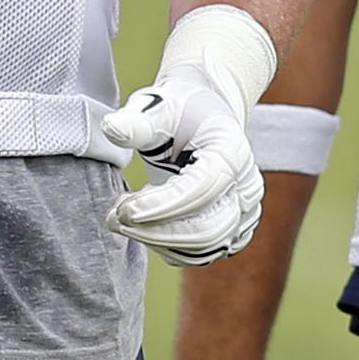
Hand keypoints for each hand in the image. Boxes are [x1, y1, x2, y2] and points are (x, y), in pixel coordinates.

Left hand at [102, 63, 263, 265]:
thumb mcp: (158, 106)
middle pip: (208, 229)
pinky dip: (170, 246)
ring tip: (123, 217)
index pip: (200, 191)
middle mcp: (246, 186)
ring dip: (159, 241)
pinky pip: (202, 254)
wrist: (202, 113)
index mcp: (232, 151)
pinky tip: (144, 222)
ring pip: (205, 249)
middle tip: (115, 219)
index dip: (161, 207)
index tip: (123, 210)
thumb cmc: (179, 108)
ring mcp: (244, 212)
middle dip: (156, 231)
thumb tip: (112, 128)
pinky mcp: (234, 230)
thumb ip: (138, 120)